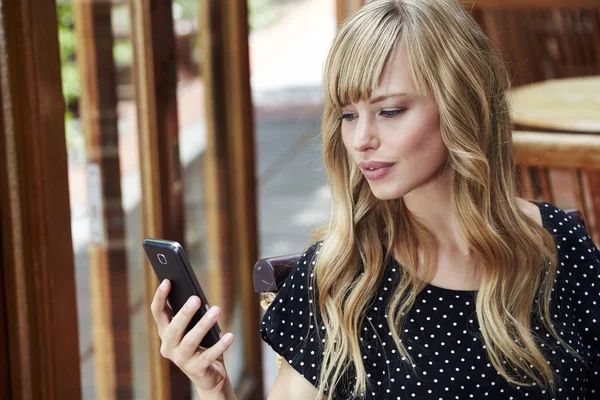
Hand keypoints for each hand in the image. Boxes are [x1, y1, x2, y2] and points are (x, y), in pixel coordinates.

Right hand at [151, 279, 234, 393]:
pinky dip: (220, 345)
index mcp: (165, 332)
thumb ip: (193, 315)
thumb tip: (198, 299)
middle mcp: (168, 346)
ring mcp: (181, 360)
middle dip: (184, 313)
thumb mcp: (194, 328)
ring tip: (216, 311)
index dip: (160, 297)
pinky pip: (209, 356)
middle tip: (196, 298)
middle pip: (173, 328)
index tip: (167, 280)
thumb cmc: (201, 345)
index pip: (158, 312)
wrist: (209, 375)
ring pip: (190, 341)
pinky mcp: (196, 369)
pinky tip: (229, 335)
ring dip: (203, 325)